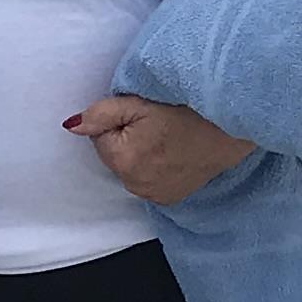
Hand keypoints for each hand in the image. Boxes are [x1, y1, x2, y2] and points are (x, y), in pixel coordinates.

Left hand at [67, 93, 253, 204]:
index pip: (100, 137)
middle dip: (127, 140)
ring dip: (140, 155)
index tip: (142, 114)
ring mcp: (153, 195)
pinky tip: (173, 154)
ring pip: (130, 169)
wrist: (230, 126)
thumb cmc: (187, 109)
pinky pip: (147, 181)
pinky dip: (155, 169)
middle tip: (156, 125)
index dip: (118, 121)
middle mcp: (136, 184)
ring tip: (167, 138)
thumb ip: (101, 114)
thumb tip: (71, 126)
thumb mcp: (139, 102)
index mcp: (124, 160)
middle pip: (114, 156)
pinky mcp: (169, 198)